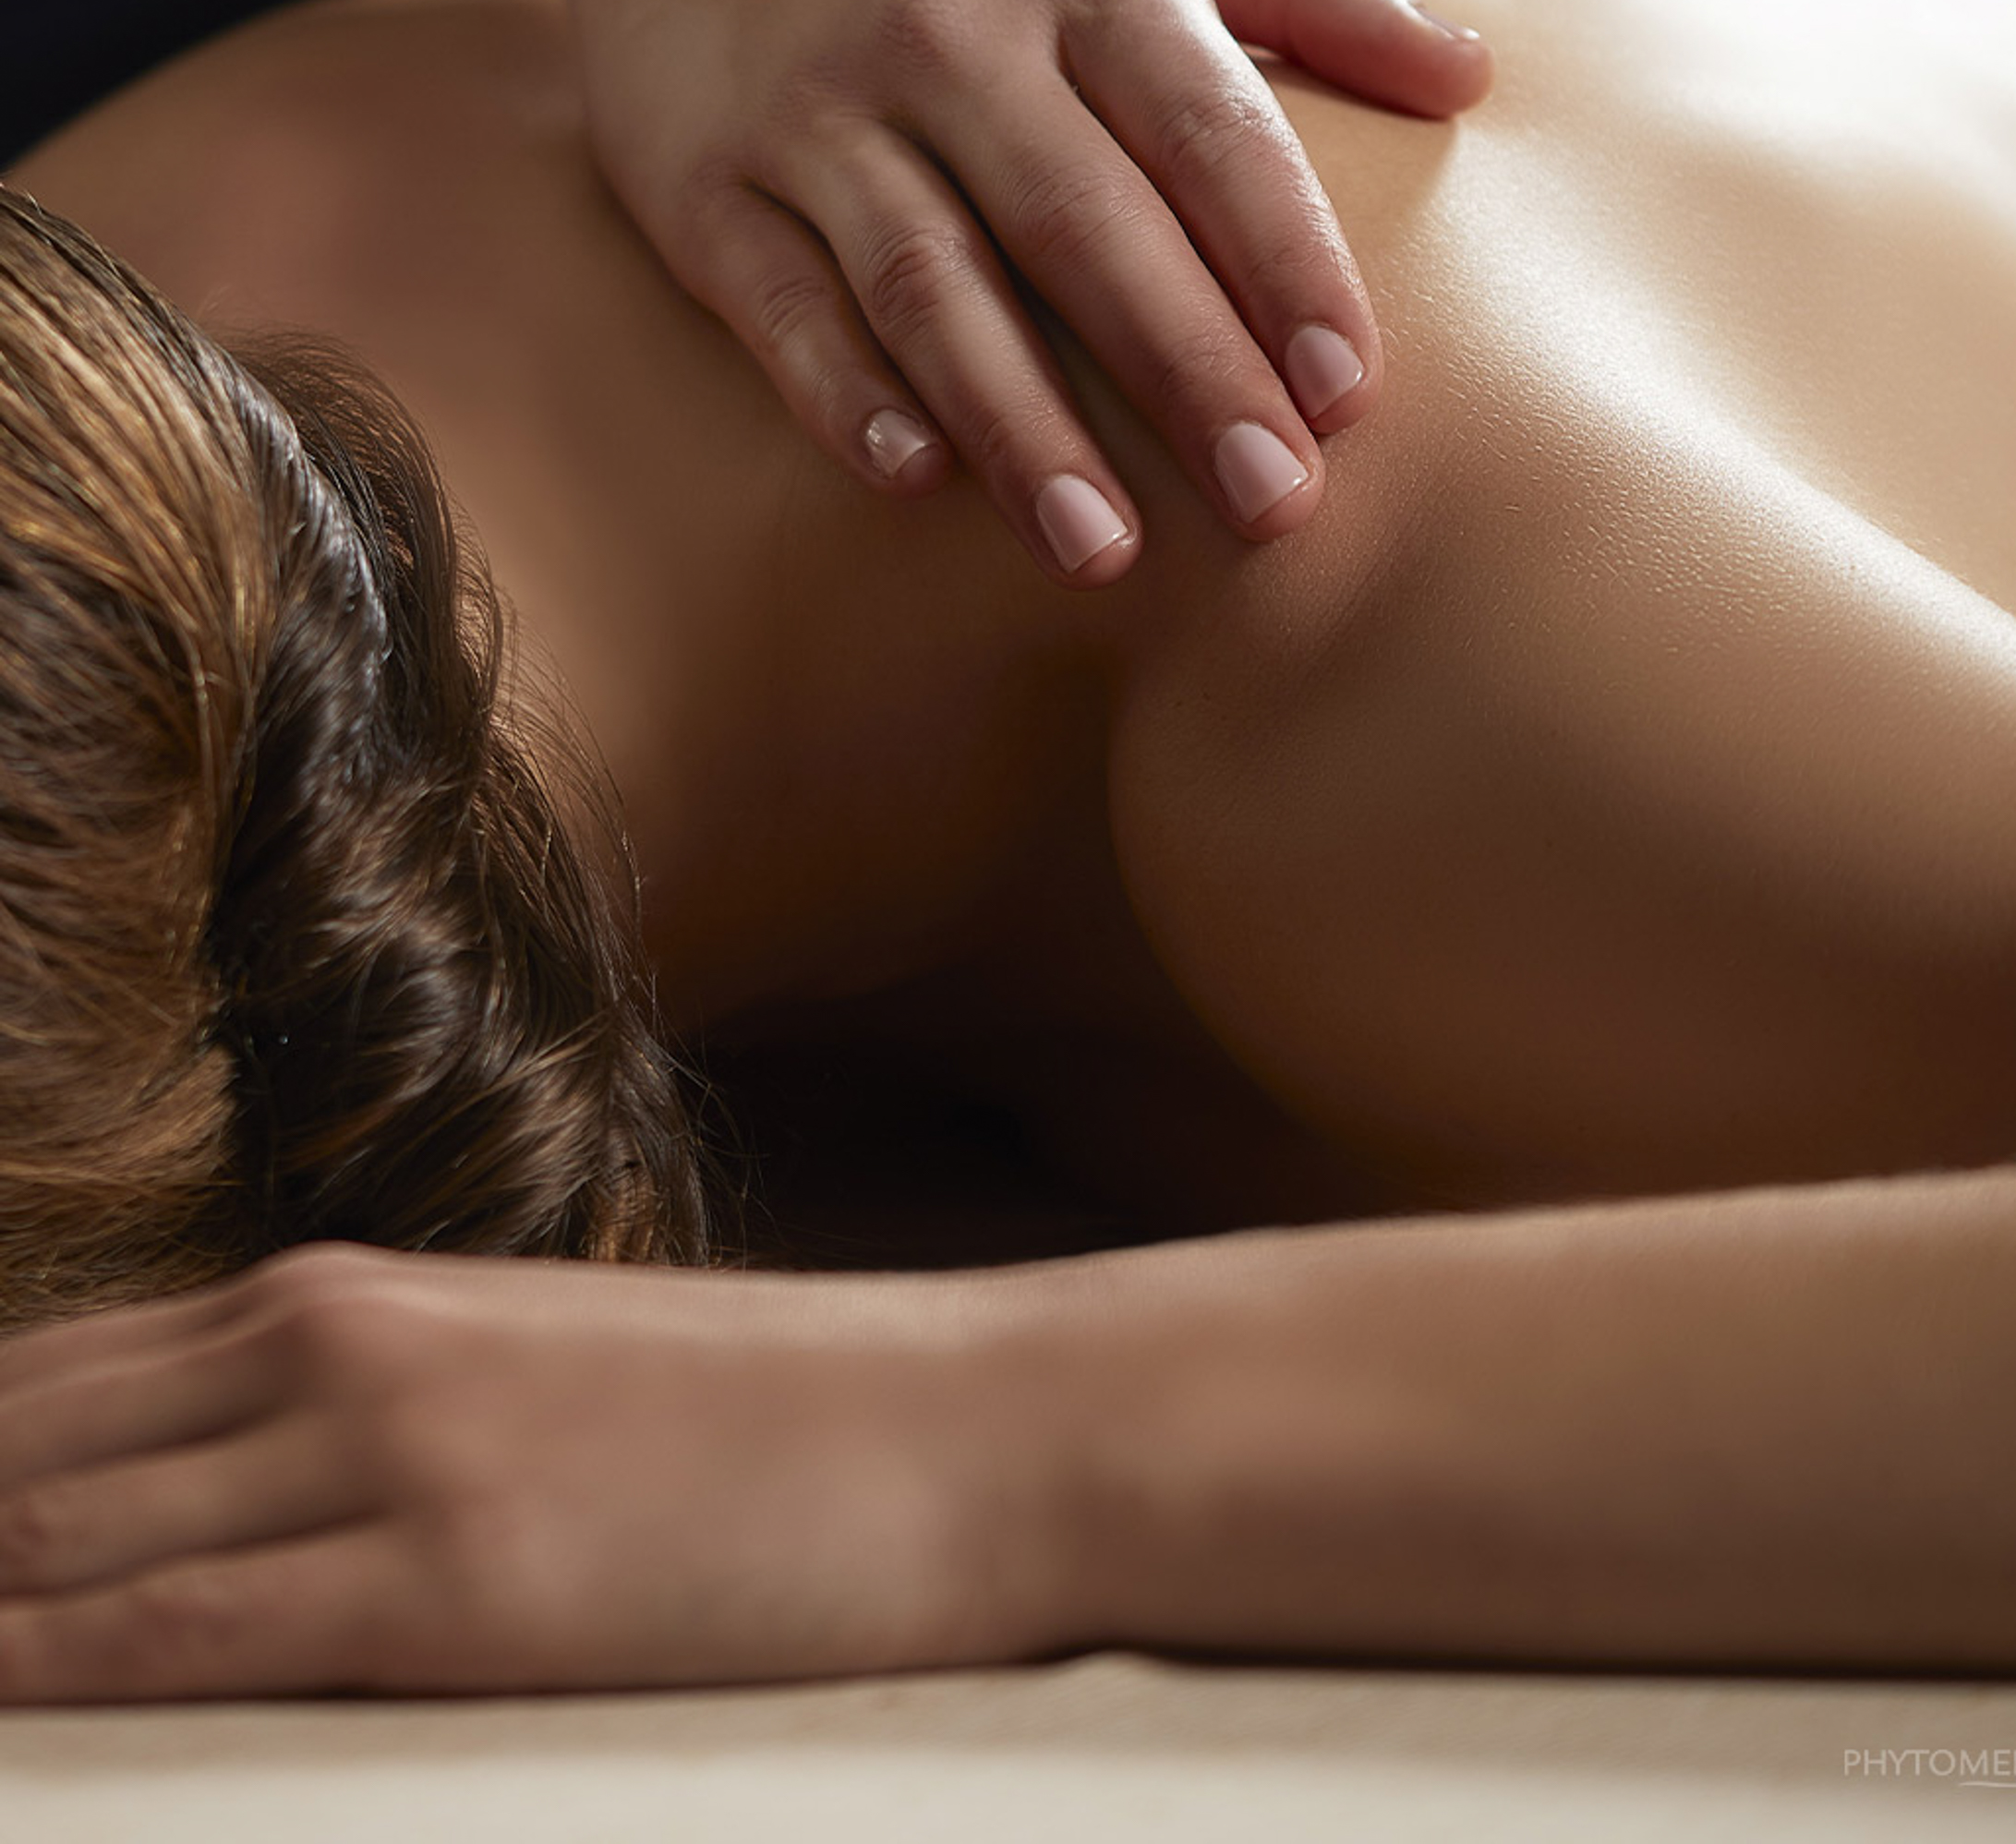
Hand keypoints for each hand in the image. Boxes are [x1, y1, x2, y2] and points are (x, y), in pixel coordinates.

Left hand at [0, 1244, 1059, 1699]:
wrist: (963, 1423)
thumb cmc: (770, 1413)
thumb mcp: (541, 1380)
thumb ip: (374, 1417)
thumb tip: (231, 1501)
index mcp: (352, 1296)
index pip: (40, 1386)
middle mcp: (337, 1346)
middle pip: (8, 1454)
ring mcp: (391, 1453)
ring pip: (52, 1542)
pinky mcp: (452, 1579)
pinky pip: (171, 1633)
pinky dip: (37, 1675)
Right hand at [438, 0, 1491, 585]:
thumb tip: (1470, 72)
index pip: (1209, 130)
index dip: (1284, 265)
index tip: (1348, 394)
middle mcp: (951, 35)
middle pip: (1085, 226)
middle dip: (1187, 374)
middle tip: (1274, 508)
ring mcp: (819, 113)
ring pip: (934, 284)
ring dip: (1021, 425)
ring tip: (1103, 553)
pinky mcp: (706, 184)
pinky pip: (781, 304)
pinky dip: (845, 391)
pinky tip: (914, 480)